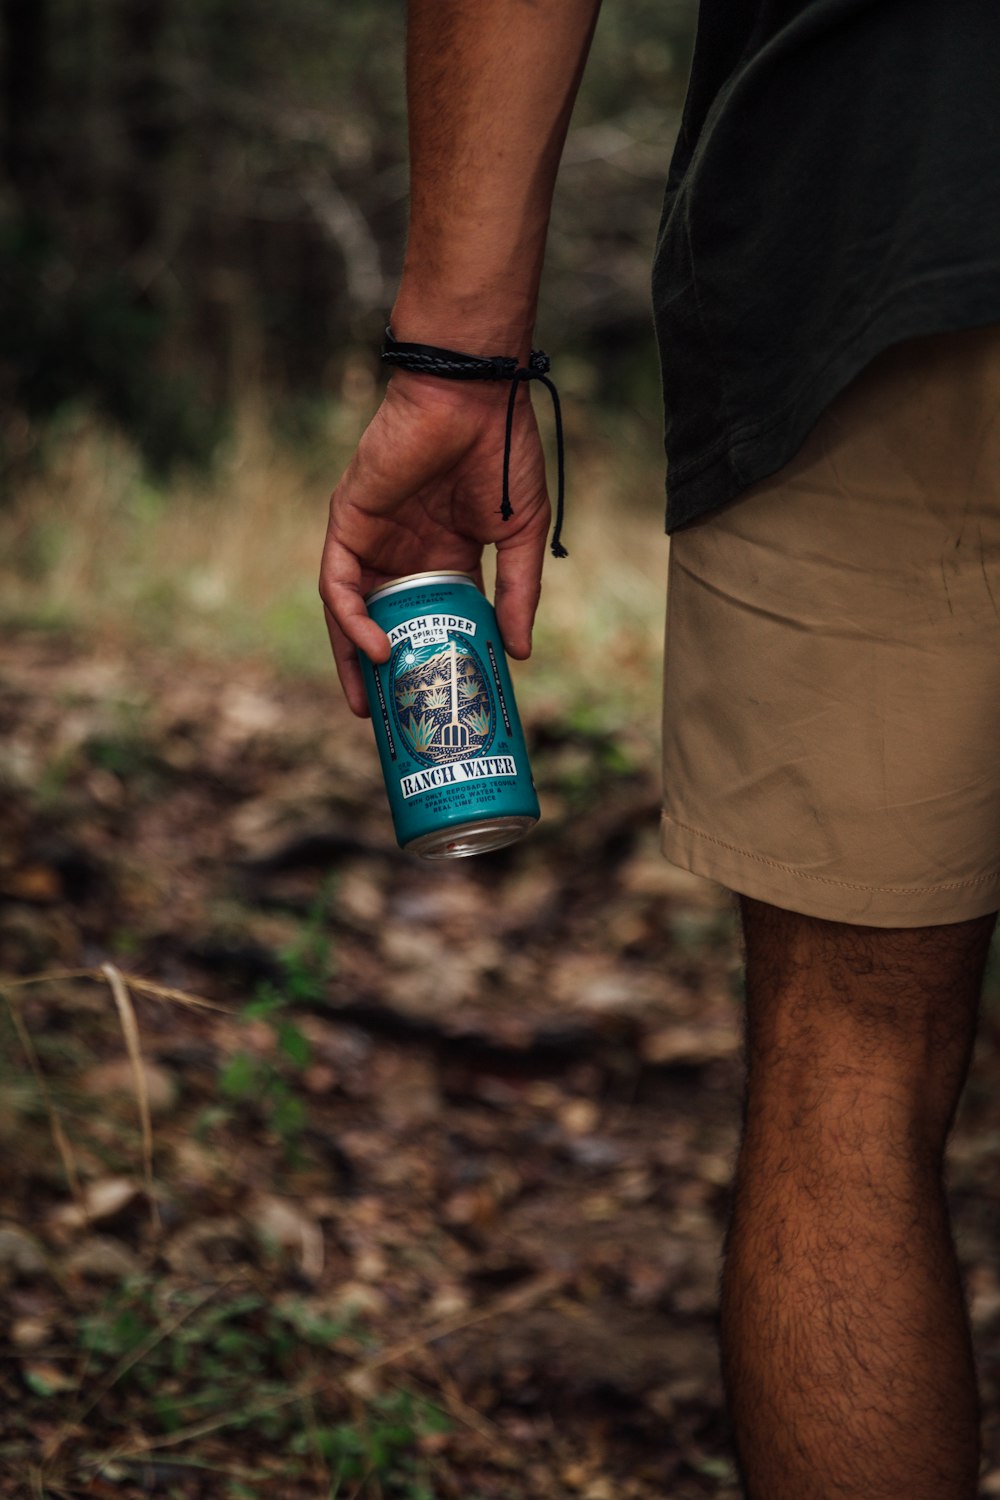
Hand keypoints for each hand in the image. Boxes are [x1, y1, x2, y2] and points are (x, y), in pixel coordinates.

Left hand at [320, 370, 550, 715]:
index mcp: (442, 555)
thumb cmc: (501, 451)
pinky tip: (375, 650)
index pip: (428, 619)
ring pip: (350, 612)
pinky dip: (351, 621)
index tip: (439, 703)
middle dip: (380, 675)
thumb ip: (516, 594)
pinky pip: (339, 584)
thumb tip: (518, 656)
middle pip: (382, 623)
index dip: (429, 660)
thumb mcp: (519, 537)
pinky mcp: (347, 522)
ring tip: (368, 707)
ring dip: (353, 661)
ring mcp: (372, 538)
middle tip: (390, 723)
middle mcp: (401, 551)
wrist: (473, 394)